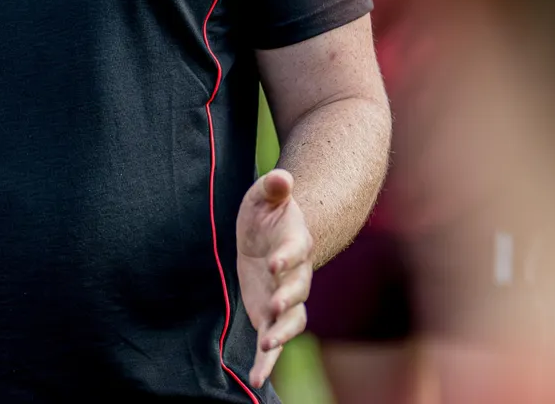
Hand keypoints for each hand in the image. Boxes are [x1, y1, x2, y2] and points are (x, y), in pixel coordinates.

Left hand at [236, 169, 312, 387]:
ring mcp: (286, 298)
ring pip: (292, 321)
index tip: (275, 261)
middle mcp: (296, 275)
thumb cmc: (267, 213)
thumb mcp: (264, 195)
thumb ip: (273, 188)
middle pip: (298, 290)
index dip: (287, 256)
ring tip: (266, 347)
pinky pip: (274, 341)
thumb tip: (281, 175)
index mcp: (295, 243)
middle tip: (272, 307)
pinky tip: (256, 378)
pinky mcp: (271, 317)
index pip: (294, 251)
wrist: (271, 237)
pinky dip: (267, 361)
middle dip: (286, 299)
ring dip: (281, 334)